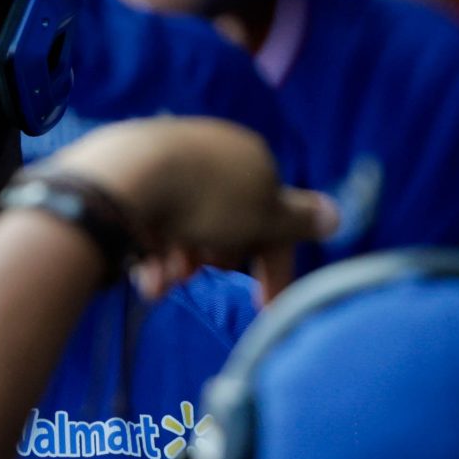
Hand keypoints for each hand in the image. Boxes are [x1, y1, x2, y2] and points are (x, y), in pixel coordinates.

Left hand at [46, 118, 336, 297]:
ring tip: (163, 281)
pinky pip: (149, 218)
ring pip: (184, 224)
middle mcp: (208, 151)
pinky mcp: (125, 173)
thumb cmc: (206, 200)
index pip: (272, 213)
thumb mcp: (264, 215)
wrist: (122, 178)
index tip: (267, 307)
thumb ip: (300, 219)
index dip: (275, 262)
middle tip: (198, 275)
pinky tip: (143, 271)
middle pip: (225, 218)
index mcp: (248, 155)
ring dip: (180, 261)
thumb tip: (336, 214)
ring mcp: (165, 158)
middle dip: (215, 258)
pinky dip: (151, 250)